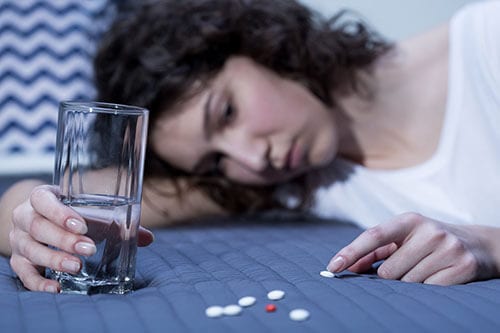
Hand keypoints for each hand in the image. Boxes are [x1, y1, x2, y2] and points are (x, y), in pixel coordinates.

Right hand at [9, 185, 153, 292]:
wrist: (46, 222)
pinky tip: (57, 287)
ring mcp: (19, 239)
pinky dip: (39, 282)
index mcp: (41, 198)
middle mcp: (24, 217)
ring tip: (77, 266)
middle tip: (89, 249)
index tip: (82, 225)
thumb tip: (147, 238)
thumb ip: (117, 224)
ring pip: (30, 249)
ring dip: (54, 259)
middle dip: (64, 239)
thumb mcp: (91, 214)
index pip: (43, 200)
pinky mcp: (18, 260)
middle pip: (37, 226)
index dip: (60, 212)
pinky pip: (23, 273)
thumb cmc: (72, 216)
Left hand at [327, 212, 499, 284]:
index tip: (333, 267)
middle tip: (409, 266)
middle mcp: (429, 231)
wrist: (478, 244)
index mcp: (410, 220)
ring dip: (410, 283)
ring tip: (425, 269)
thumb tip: (349, 266)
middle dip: (391, 275)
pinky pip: (429, 291)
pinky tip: (438, 276)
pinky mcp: (462, 268)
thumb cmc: (429, 241)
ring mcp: (448, 249)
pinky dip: (428, 288)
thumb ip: (375, 250)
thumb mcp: (404, 238)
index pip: (373, 236)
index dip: (350, 252)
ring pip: (407, 283)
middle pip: (388, 271)